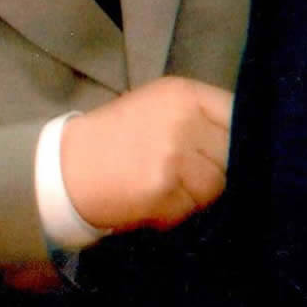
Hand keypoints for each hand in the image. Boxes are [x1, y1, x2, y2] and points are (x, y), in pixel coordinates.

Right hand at [60, 76, 231, 231]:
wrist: (63, 170)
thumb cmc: (115, 137)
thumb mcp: (158, 107)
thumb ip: (200, 115)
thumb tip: (243, 136)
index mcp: (183, 94)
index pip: (236, 113)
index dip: (237, 137)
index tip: (226, 151)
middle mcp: (183, 120)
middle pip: (231, 153)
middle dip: (216, 169)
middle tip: (186, 176)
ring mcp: (173, 155)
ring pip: (216, 184)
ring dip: (195, 194)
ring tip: (166, 189)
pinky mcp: (162, 189)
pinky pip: (190, 208)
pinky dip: (175, 212)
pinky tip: (152, 202)